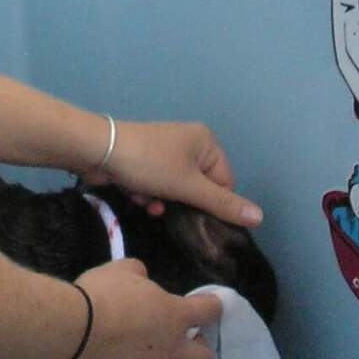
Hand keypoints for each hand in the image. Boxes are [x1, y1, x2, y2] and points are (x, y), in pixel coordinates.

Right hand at [62, 260, 223, 358]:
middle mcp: (170, 350)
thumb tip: (142, 278)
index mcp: (174, 316)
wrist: (74, 330)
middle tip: (180, 342)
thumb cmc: (101, 295)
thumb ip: (138, 274)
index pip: (210, 311)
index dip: (212, 307)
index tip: (207, 306)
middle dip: (198, 352)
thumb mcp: (121, 270)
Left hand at [84, 119, 261, 227]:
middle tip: (167, 206)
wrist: (98, 150)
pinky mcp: (145, 160)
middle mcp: (188, 142)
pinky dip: (148, 193)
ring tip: (148, 200)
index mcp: (206, 141)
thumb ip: (223, 204)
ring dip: (162, 200)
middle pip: (198, 187)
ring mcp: (165, 150)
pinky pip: (157, 184)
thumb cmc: (150, 164)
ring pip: (176, 189)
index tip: (194, 212)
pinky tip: (135, 194)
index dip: (209, 201)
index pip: (224, 182)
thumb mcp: (189, 187)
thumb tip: (260, 217)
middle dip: (181, 201)